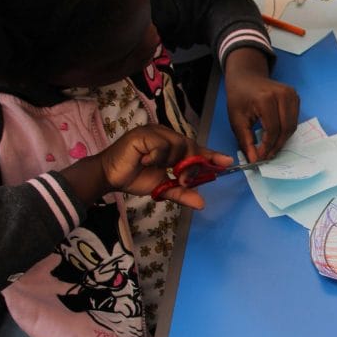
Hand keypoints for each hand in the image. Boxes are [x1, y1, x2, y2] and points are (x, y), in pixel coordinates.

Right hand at [97, 125, 230, 208]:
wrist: (110, 177)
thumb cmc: (135, 177)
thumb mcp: (163, 188)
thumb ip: (182, 193)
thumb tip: (202, 203)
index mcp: (172, 145)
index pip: (196, 149)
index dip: (211, 155)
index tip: (227, 162)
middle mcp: (165, 135)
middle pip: (190, 146)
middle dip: (191, 165)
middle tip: (184, 180)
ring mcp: (154, 132)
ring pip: (178, 144)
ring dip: (174, 161)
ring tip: (163, 171)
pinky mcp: (142, 134)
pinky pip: (160, 144)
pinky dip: (157, 156)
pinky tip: (147, 162)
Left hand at [223, 48, 299, 161]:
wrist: (246, 77)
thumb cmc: (240, 96)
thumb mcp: (236, 119)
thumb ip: (246, 141)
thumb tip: (255, 160)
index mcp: (266, 98)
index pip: (272, 130)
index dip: (267, 146)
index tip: (260, 158)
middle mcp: (282, 95)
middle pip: (285, 129)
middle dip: (277, 146)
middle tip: (267, 155)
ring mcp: (291, 94)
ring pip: (292, 126)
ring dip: (282, 140)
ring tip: (270, 147)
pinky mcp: (295, 96)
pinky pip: (294, 120)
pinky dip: (286, 131)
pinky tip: (276, 135)